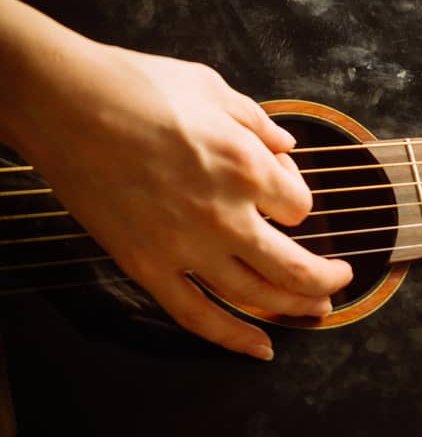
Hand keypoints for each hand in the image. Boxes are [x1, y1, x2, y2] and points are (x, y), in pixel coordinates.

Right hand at [19, 33, 352, 358]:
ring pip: (255, 296)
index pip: (299, 204)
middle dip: (326, 278)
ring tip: (316, 313)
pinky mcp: (147, 267)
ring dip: (293, 309)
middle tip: (340, 280)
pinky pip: (197, 316)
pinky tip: (260, 349)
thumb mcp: (213, 88)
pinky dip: (232, 338)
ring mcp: (186, 247)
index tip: (284, 189)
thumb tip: (286, 145)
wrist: (67, 105)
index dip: (297, 198)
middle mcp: (226, 214)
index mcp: (248, 166)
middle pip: (294, 266)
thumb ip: (257, 122)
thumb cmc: (139, 87)